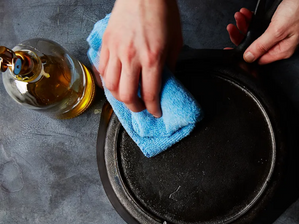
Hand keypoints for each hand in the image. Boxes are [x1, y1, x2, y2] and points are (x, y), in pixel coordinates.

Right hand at [99, 0, 182, 116]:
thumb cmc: (163, 13)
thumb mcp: (176, 42)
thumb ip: (170, 66)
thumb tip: (166, 82)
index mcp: (152, 58)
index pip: (150, 94)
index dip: (153, 108)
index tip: (155, 112)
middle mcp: (132, 58)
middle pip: (127, 95)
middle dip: (135, 107)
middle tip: (141, 107)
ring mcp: (116, 51)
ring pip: (110, 86)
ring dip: (119, 97)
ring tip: (127, 97)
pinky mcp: (106, 43)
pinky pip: (101, 69)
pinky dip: (107, 80)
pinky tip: (114, 82)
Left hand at [227, 0, 298, 63]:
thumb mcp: (277, 30)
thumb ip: (262, 45)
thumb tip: (249, 58)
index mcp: (282, 51)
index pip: (258, 59)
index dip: (244, 54)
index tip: (233, 46)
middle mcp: (280, 44)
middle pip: (254, 46)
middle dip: (241, 36)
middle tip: (233, 27)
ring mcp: (278, 34)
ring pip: (255, 35)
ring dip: (245, 25)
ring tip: (240, 16)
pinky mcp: (277, 23)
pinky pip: (260, 25)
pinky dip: (251, 19)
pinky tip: (246, 14)